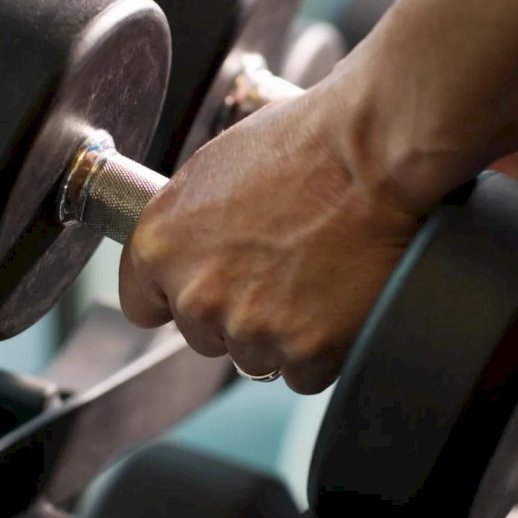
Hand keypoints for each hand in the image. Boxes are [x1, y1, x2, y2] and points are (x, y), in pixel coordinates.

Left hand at [119, 87, 423, 394]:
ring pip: (256, 358)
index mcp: (161, 245)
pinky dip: (324, 349)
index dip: (178, 296)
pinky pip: (305, 373)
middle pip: (205, 336)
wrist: (374, 154)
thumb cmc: (305, 144)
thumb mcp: (217, 166)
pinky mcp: (304, 351)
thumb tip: (190, 244)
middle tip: (281, 270)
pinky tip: (338, 300)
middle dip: (238, 314)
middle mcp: (197, 294)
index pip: (144, 305)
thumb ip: (188, 220)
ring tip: (315, 278)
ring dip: (282, 334)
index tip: (205, 288)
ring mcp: (250, 328)